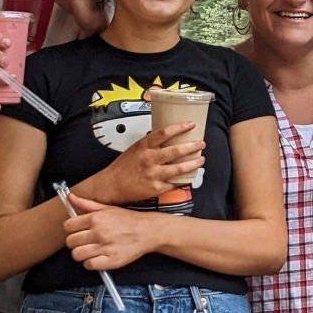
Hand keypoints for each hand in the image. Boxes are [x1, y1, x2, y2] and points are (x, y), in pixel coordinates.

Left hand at [62, 198, 155, 271]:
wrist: (149, 231)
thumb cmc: (128, 220)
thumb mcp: (107, 208)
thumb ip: (86, 204)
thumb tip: (70, 197)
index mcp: (96, 218)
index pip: (68, 226)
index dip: (71, 230)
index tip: (77, 231)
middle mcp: (99, 232)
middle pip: (70, 242)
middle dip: (75, 242)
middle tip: (85, 242)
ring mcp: (105, 247)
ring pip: (77, 255)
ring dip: (81, 254)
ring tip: (90, 251)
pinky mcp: (111, 260)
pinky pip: (89, 265)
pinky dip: (91, 263)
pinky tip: (98, 258)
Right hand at [84, 124, 204, 204]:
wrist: (111, 185)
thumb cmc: (122, 167)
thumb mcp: (135, 149)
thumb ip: (150, 144)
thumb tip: (166, 137)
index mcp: (144, 146)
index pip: (165, 132)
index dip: (180, 127)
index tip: (190, 124)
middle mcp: (149, 159)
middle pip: (176, 150)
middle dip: (193, 146)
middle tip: (201, 143)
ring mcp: (153, 174)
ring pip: (179, 168)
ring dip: (193, 163)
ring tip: (201, 160)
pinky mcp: (155, 188)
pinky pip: (173, 183)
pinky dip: (182, 180)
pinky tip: (188, 177)